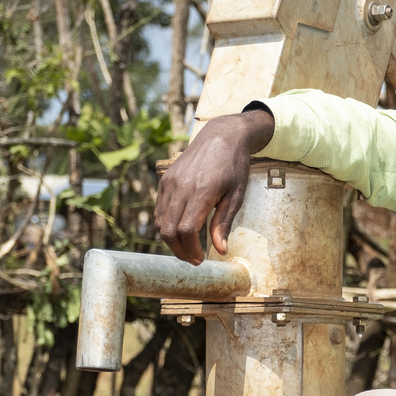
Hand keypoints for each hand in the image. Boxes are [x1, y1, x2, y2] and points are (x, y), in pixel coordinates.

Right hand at [155, 110, 274, 263]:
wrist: (221, 135)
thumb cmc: (234, 165)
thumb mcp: (236, 195)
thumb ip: (224, 223)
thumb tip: (220, 250)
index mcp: (201, 191)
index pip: (186, 230)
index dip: (191, 250)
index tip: (201, 260)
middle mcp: (181, 187)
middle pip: (168, 230)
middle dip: (179, 250)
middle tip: (194, 259)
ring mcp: (169, 183)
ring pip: (160, 222)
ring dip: (171, 240)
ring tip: (188, 248)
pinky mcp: (165, 180)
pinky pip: (159, 210)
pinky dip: (166, 225)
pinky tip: (180, 231)